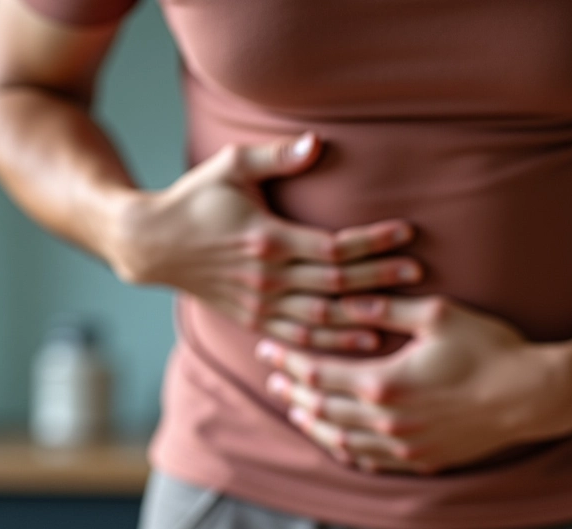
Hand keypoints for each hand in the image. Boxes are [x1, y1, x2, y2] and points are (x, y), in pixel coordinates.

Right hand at [105, 134, 419, 350]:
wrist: (153, 245)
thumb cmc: (196, 200)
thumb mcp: (229, 167)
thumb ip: (274, 157)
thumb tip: (317, 142)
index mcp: (267, 240)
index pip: (333, 247)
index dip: (371, 242)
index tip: (405, 233)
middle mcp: (267, 278)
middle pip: (335, 284)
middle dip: (380, 279)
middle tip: (418, 273)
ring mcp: (261, 305)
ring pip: (322, 318)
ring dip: (363, 317)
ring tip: (401, 315)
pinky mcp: (255, 321)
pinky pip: (300, 339)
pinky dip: (333, 343)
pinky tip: (363, 341)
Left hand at [256, 295, 571, 473]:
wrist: (533, 395)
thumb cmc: (490, 349)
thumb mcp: (439, 315)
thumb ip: (386, 309)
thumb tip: (347, 300)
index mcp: (383, 383)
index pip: (317, 373)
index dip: (288, 360)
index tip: (267, 348)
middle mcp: (385, 421)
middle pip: (321, 408)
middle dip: (292, 391)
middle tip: (272, 379)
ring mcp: (403, 447)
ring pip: (340, 440)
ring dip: (313, 424)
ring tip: (296, 409)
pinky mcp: (421, 460)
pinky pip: (370, 460)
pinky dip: (345, 448)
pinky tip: (337, 440)